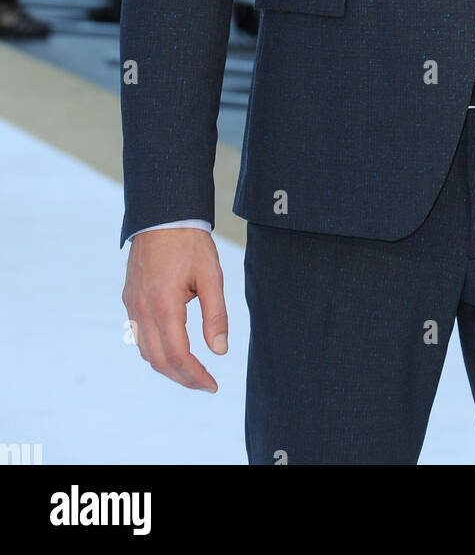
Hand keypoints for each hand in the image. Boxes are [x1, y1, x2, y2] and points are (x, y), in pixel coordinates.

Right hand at [122, 228, 227, 390]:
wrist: (162, 213)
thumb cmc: (189, 241)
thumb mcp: (210, 275)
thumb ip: (216, 315)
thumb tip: (219, 351)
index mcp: (164, 304)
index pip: (177, 355)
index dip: (195, 376)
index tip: (212, 385)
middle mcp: (142, 308)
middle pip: (159, 360)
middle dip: (182, 378)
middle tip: (205, 384)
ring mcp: (132, 304)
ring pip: (146, 351)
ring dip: (167, 366)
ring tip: (192, 371)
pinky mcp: (130, 297)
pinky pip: (139, 335)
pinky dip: (155, 350)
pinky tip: (172, 347)